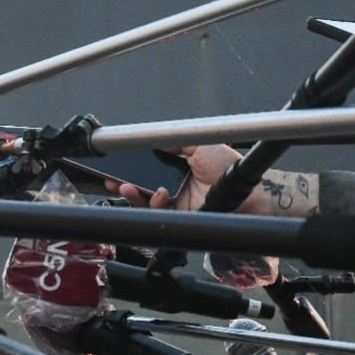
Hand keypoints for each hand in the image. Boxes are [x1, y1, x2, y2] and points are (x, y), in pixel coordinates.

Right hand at [105, 145, 238, 211]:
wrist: (243, 193)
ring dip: (132, 194)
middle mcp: (174, 183)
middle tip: (111, 178)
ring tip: (124, 187)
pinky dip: (153, 203)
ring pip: (145, 200)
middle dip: (124, 181)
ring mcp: (175, 201)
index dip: (134, 165)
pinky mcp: (177, 215)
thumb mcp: (199, 144)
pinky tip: (160, 195)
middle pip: (142, 184)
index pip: (150, 166)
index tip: (120, 162)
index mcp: (179, 165)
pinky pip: (156, 212)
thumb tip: (153, 139)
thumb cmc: (227, 167)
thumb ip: (174, 141)